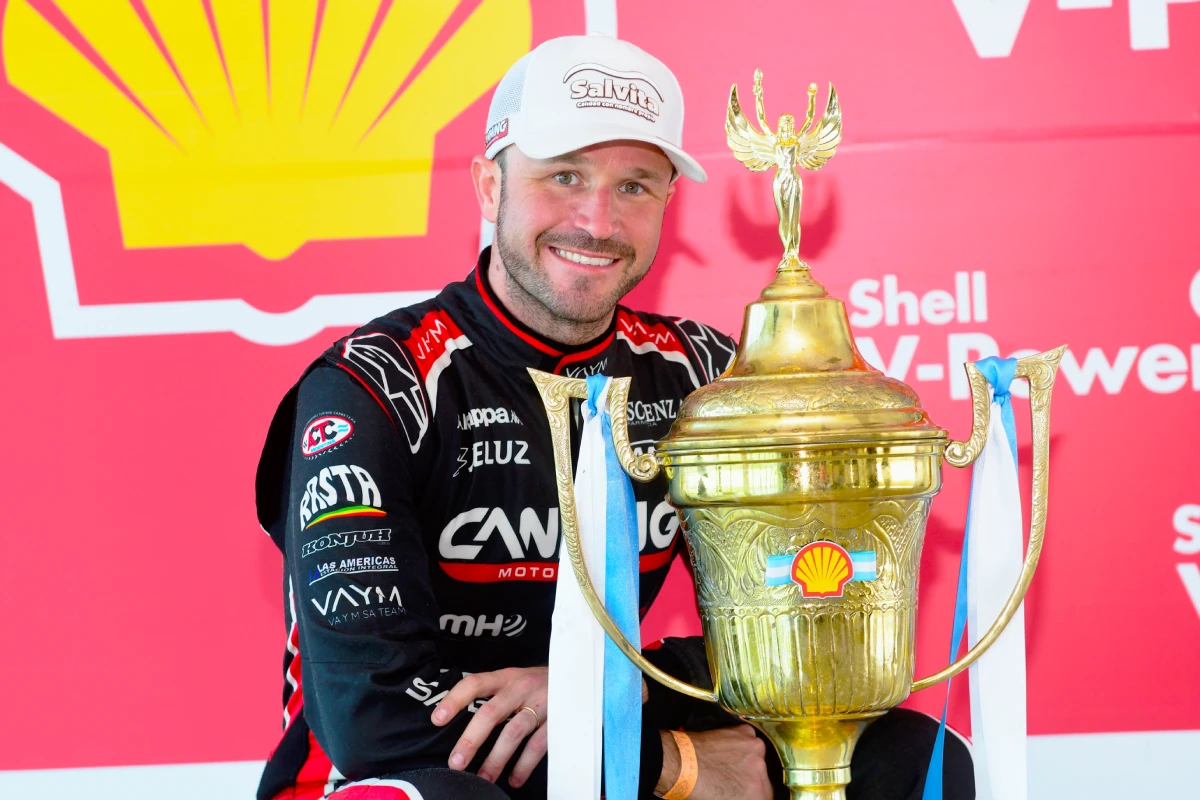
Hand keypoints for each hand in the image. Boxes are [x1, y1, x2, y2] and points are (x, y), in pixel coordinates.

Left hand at [431, 666, 547, 786]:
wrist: (577, 677)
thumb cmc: (537, 684)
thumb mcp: (514, 681)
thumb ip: (492, 697)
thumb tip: (458, 722)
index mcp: (506, 677)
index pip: (475, 683)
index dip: (454, 699)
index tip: (437, 719)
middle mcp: (521, 688)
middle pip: (491, 713)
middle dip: (472, 739)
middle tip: (456, 762)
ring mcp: (540, 703)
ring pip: (513, 732)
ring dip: (496, 758)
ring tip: (483, 778)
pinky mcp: (556, 720)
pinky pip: (538, 745)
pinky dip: (524, 765)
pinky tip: (514, 779)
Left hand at [657, 725, 770, 799]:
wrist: (680, 763)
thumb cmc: (698, 789)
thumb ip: (744, 797)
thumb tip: (744, 793)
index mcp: (758, 792)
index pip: (767, 796)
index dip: (754, 794)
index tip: (747, 792)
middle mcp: (761, 769)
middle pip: (763, 775)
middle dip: (750, 778)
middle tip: (733, 778)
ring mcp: (754, 748)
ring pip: (757, 756)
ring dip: (747, 760)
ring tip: (727, 762)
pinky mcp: (744, 732)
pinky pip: (748, 739)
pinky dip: (740, 743)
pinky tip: (726, 748)